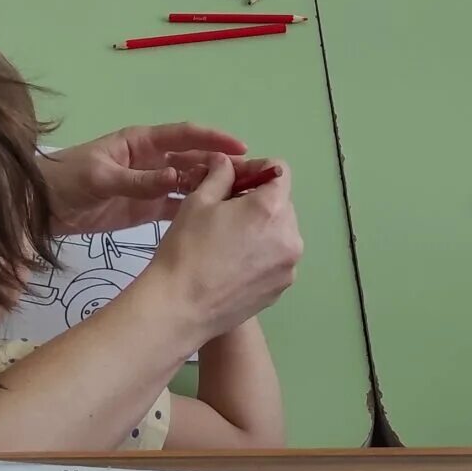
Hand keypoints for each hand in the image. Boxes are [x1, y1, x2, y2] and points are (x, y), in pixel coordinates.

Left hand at [44, 120, 249, 232]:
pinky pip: (177, 206)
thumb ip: (138, 180)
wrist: (39, 207)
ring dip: (215, 188)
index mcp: (142, 142)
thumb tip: (177, 178)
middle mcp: (151, 159)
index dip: (213, 139)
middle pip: (193, 159)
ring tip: (244, 200)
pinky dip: (196, 210)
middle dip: (223, 166)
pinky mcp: (145, 208)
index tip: (241, 147)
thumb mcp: (101, 177)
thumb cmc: (66, 180)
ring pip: (190, 183)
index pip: (185, 135)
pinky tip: (218, 220)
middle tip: (254, 179)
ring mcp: (150, 184)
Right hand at [141, 154, 302, 344]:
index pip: (279, 171)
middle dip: (257, 200)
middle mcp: (291, 236)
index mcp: (273, 208)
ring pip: (280, 232)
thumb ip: (221, 174)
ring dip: (261, 228)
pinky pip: (276, 259)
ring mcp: (289, 267)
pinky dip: (261, 254)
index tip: (233, 180)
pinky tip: (233, 264)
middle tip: (225, 210)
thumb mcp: (199, 200)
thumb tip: (227, 163)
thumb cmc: (187, 248)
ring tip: (228, 240)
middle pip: (281, 203)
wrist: (180, 307)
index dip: (256, 169)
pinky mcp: (281, 289)